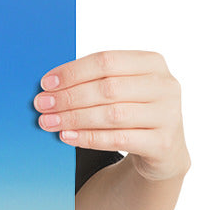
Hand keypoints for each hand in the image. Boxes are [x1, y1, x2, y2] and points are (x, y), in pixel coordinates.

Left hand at [34, 50, 188, 181]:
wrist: (163, 149)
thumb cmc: (132, 111)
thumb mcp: (121, 89)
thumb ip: (93, 81)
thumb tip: (49, 86)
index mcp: (152, 63)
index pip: (106, 61)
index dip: (73, 72)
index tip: (46, 83)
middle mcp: (165, 86)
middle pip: (107, 88)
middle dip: (68, 97)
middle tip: (42, 104)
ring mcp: (168, 115)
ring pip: (112, 114)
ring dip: (74, 118)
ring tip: (48, 121)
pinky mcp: (162, 143)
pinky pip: (118, 140)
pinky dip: (88, 138)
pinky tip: (66, 136)